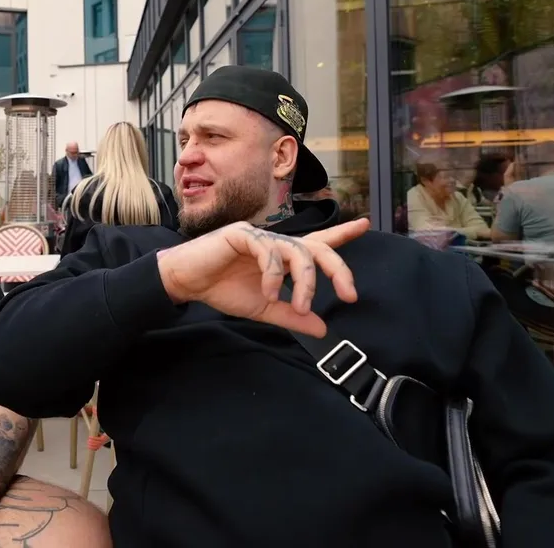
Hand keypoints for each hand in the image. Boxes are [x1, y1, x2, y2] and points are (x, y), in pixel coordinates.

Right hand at [156, 218, 368, 336]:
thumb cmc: (222, 288)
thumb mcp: (263, 308)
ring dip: (305, 282)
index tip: (365, 224)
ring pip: (297, 252)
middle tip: (350, 293)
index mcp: (282, 257)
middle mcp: (276, 242)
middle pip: (317, 247)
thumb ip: (292, 316)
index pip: (318, 243)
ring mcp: (260, 236)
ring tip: (300, 306)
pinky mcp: (242, 235)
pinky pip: (268, 252)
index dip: (342, 234)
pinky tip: (268, 293)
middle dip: (338, 268)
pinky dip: (273, 275)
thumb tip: (323, 329)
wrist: (187, 282)